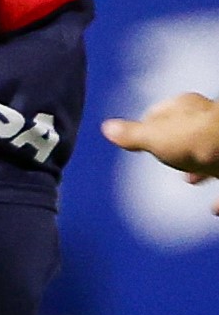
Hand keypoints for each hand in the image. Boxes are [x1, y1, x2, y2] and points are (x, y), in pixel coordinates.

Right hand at [103, 92, 218, 210]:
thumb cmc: (197, 139)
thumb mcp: (153, 137)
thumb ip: (132, 134)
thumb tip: (107, 128)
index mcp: (182, 107)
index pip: (158, 114)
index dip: (147, 127)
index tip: (140, 140)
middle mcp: (205, 120)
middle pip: (186, 133)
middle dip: (178, 149)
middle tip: (169, 162)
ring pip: (208, 154)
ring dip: (199, 169)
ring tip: (190, 181)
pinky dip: (217, 194)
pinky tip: (214, 207)